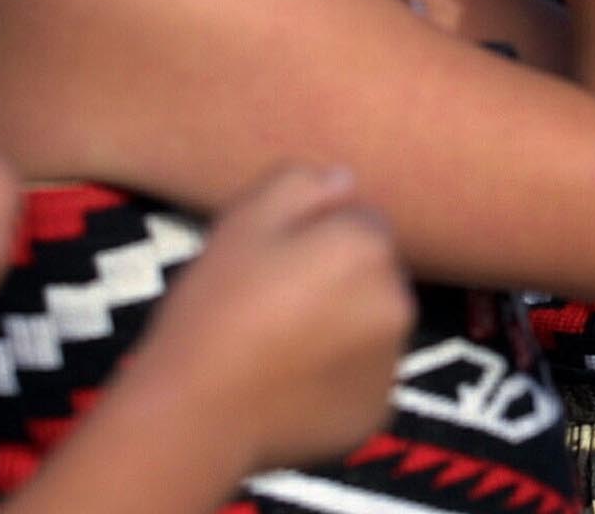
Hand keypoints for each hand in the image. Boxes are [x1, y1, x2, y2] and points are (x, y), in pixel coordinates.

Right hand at [135, 166, 412, 473]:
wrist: (197, 413)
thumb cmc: (215, 308)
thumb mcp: (242, 221)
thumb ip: (300, 184)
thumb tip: (344, 180)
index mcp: (367, 245)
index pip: (359, 221)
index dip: (316, 236)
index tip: (274, 262)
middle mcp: (397, 298)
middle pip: (374, 272)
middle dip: (339, 278)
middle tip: (276, 303)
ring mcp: (392, 359)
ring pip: (373, 323)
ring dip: (345, 324)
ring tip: (281, 346)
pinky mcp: (378, 407)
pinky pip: (365, 375)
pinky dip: (339, 374)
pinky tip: (291, 382)